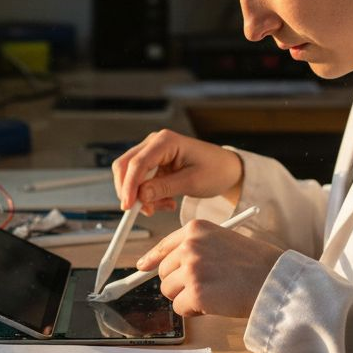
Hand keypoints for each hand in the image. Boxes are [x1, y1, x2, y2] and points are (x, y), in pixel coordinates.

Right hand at [111, 129, 242, 215]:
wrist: (226, 169)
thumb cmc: (215, 169)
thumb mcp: (192, 182)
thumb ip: (165, 188)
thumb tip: (140, 195)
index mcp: (166, 141)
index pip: (138, 163)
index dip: (129, 186)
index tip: (129, 206)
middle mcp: (154, 143)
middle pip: (126, 166)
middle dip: (130, 191)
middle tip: (145, 210)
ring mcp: (152, 153)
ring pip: (130, 176)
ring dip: (141, 196)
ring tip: (165, 205)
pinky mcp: (153, 165)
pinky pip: (140, 182)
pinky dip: (147, 196)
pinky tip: (165, 201)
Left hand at [135, 219, 284, 317]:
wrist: (276, 280)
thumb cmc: (256, 264)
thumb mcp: (223, 241)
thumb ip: (196, 248)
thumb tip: (166, 265)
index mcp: (196, 229)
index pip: (163, 245)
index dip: (152, 259)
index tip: (143, 267)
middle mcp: (190, 246)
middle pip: (164, 272)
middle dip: (179, 283)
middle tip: (204, 287)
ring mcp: (191, 269)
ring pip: (169, 291)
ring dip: (186, 298)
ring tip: (213, 293)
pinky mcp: (195, 293)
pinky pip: (179, 308)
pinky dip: (193, 311)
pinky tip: (214, 304)